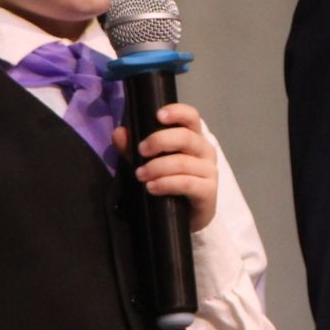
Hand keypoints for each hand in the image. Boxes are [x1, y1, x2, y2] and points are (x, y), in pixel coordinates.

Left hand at [112, 103, 218, 231]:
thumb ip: (132, 148)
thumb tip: (119, 133)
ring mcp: (209, 171)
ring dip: (157, 167)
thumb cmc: (170, 184)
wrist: (186, 217)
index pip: (192, 117)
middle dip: (160, 141)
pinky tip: (152, 187)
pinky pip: (186, 183)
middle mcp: (205, 151)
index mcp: (194, 138)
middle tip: (140, 151)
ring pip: (183, 162)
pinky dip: (166, 184)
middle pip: (186, 137)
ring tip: (140, 175)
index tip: (158, 116)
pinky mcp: (208, 192)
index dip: (177, 112)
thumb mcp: (148, 162)